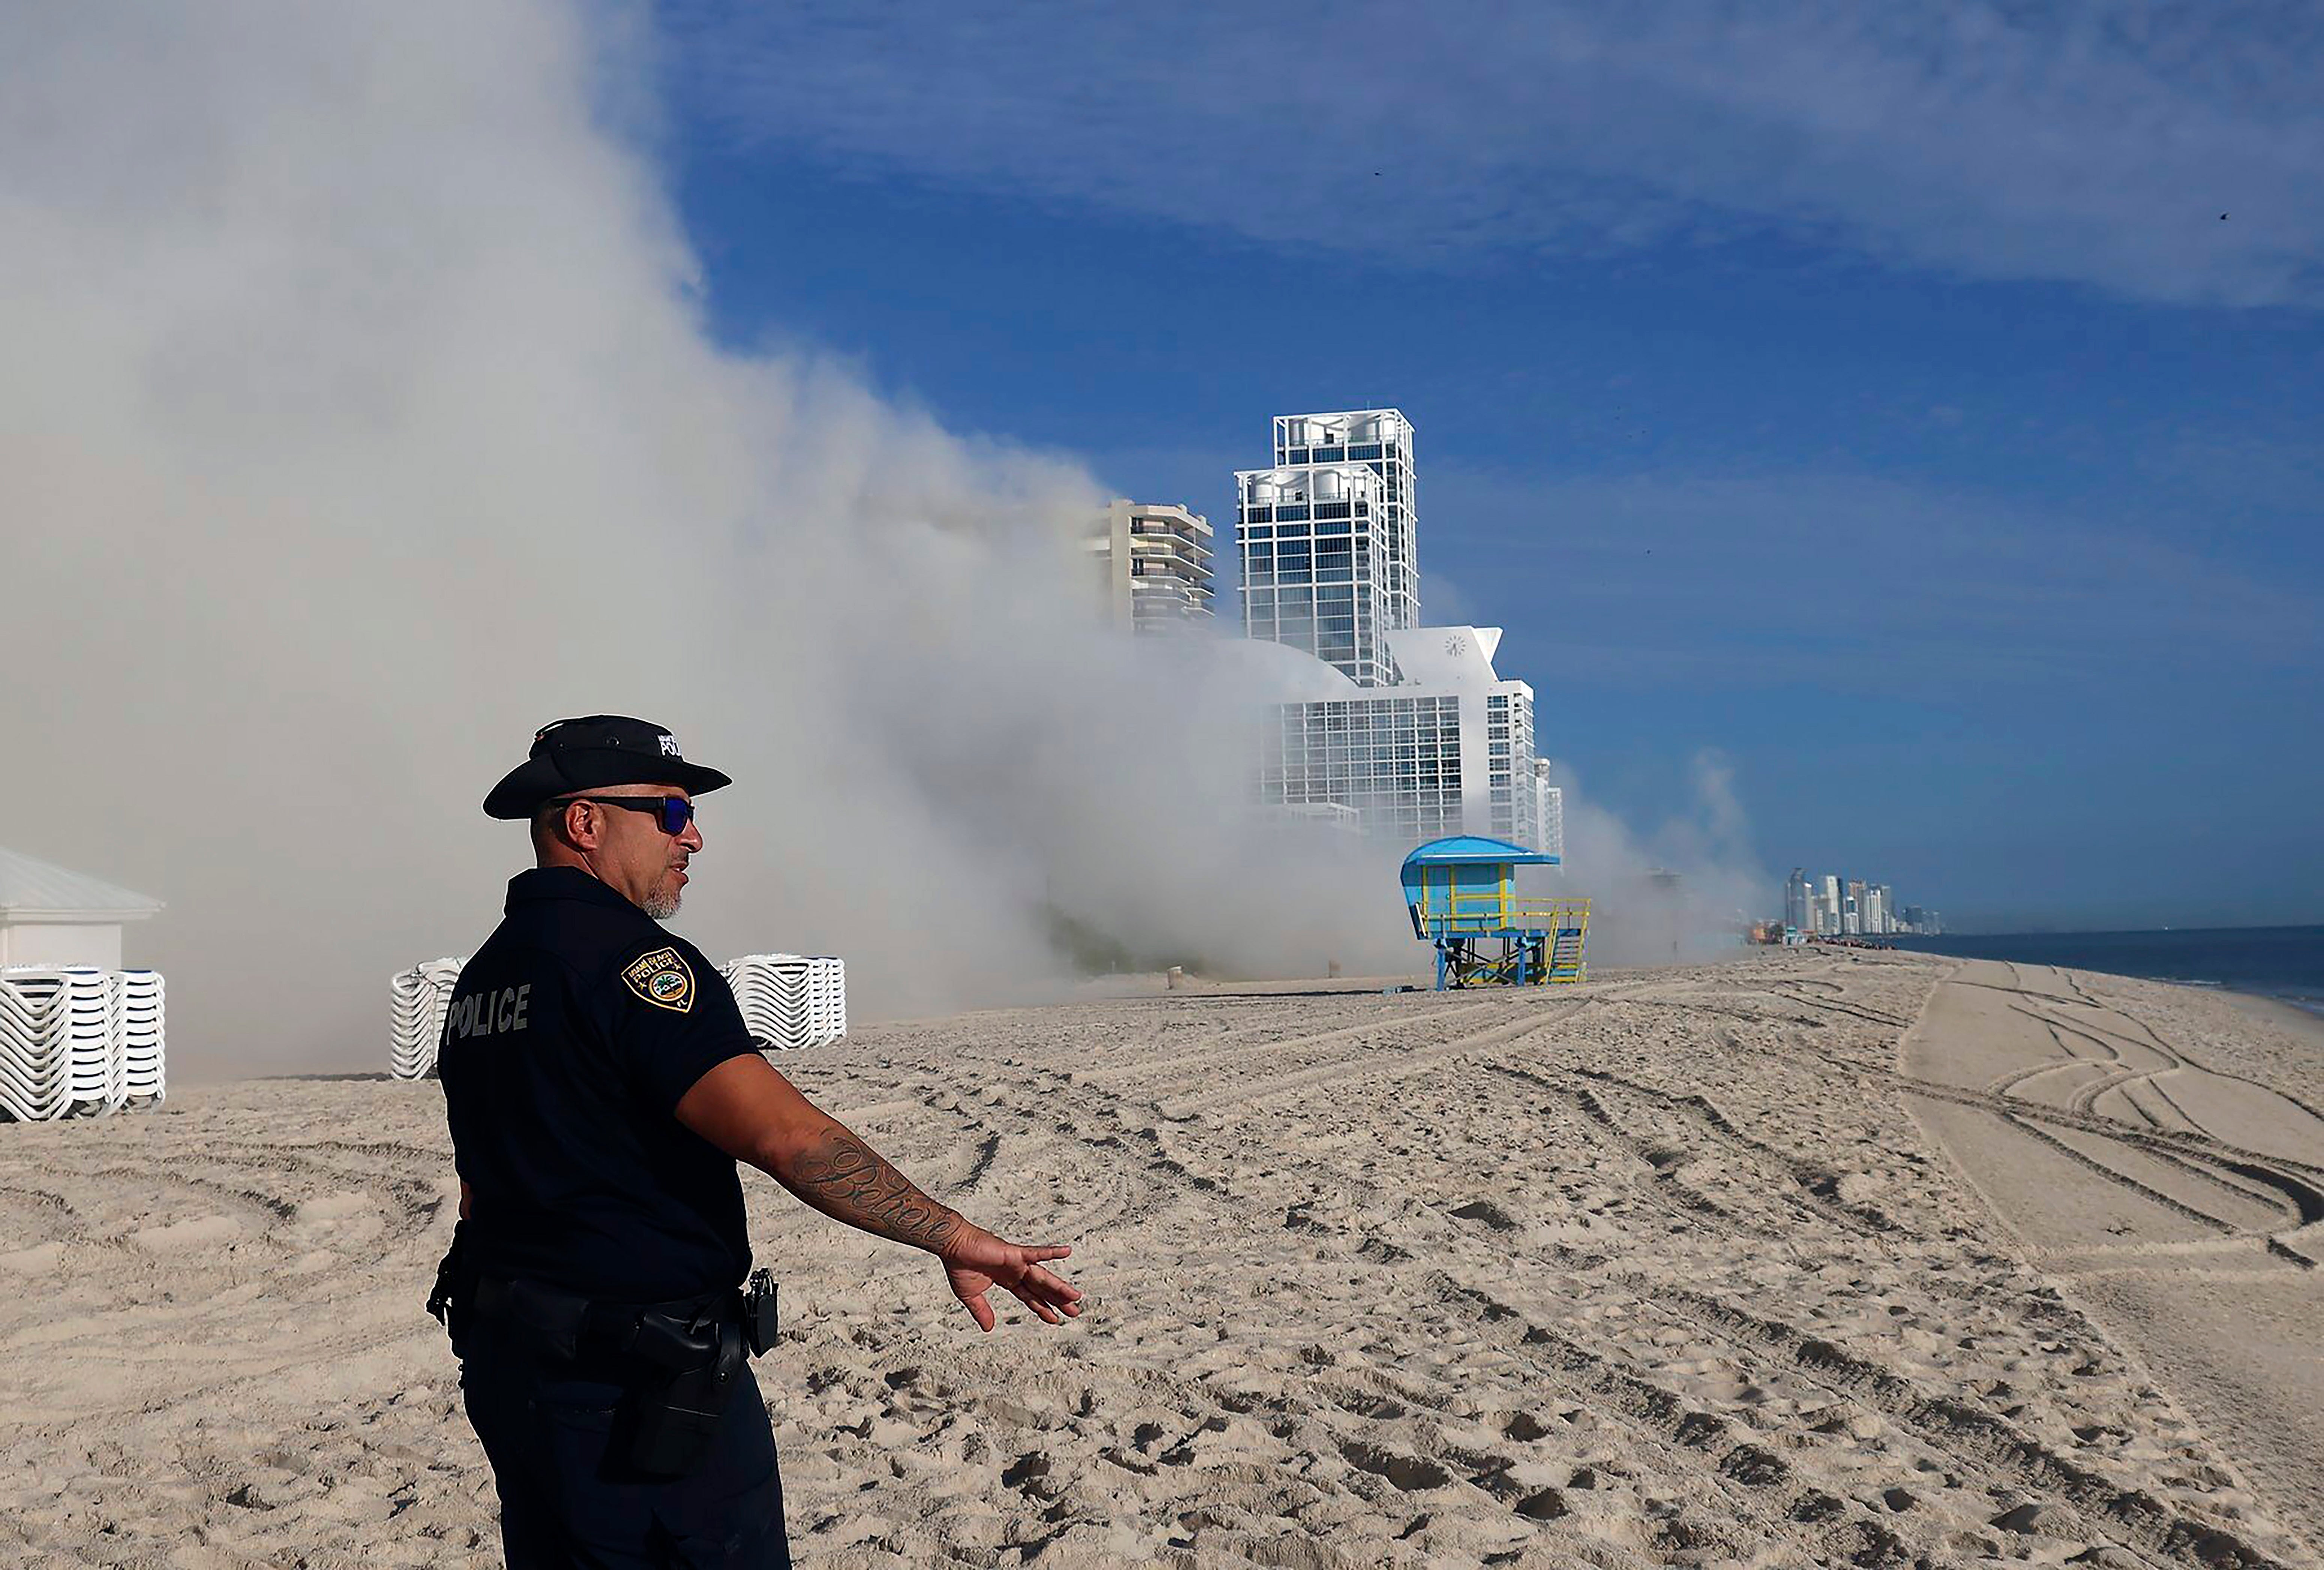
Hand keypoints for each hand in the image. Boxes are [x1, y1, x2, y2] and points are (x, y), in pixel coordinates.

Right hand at [941, 1227, 1082, 1332]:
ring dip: (1059, 1287)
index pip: (1029, 1297)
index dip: (1042, 1308)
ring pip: (1043, 1277)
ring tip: (1075, 1296)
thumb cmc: (960, 1266)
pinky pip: (1036, 1253)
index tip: (1055, 1319)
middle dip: (1058, 1300)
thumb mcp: (971, 1296)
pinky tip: (1066, 1251)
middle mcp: (1016, 1271)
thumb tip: (989, 1329)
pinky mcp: (1014, 1253)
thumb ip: (981, 1311)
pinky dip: (1051, 1252)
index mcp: (1007, 1280)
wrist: (953, 1247)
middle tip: (1075, 1311)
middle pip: (1041, 1289)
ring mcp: (1017, 1262)